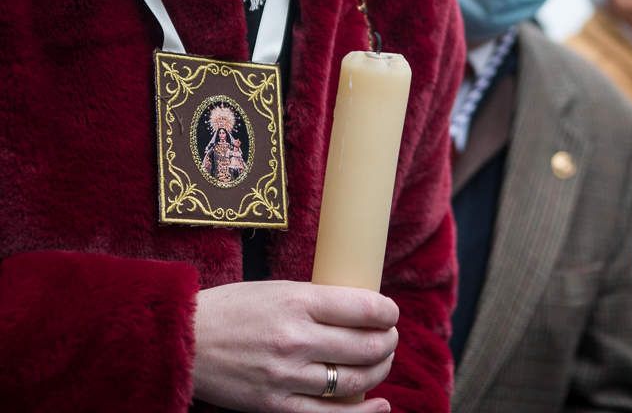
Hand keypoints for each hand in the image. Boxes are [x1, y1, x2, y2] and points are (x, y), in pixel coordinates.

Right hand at [193, 281, 397, 412]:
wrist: (183, 340)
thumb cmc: (233, 309)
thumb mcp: (278, 290)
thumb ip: (317, 302)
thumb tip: (362, 311)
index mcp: (298, 302)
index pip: (364, 308)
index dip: (387, 313)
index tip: (390, 314)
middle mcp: (295, 338)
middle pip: (366, 346)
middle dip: (388, 342)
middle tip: (389, 338)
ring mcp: (286, 375)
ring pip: (355, 380)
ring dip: (379, 372)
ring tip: (380, 363)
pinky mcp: (275, 405)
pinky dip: (363, 412)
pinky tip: (379, 404)